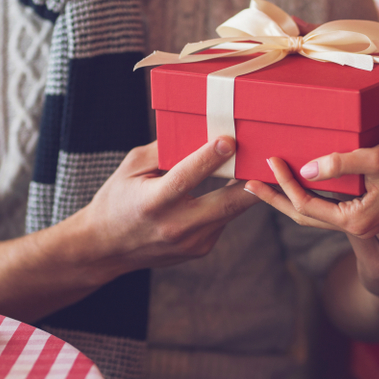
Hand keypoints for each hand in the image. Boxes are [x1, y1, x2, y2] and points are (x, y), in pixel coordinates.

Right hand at [75, 136, 259, 277]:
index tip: (229, 140)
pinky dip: (230, 202)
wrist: (107, 249)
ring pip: (230, 212)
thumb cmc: (117, 200)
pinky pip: (222, 220)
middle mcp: (175, 227)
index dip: (208, 159)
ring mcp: (191, 243)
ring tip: (263, 167)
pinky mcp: (201, 249)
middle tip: (271, 159)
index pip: (185, 178)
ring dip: (248, 190)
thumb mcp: (131, 169)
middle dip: (253, 182)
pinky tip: (237, 186)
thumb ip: (163, 150)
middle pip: (226, 204)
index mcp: (153, 203)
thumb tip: (197, 129)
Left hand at [244, 117, 378, 238]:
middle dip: (275, 200)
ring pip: (315, 214)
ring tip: (265, 185)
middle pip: (304, 217)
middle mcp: (357, 227)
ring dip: (288, 200)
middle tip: (246, 186)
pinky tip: (298, 182)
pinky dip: (309, 196)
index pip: (307, 204)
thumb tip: (306, 168)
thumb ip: (340, 163)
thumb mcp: (376, 158)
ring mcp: (361, 221)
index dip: (284, 183)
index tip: (269, 161)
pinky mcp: (366, 211)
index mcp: (356, 220)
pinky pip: (328, 207)